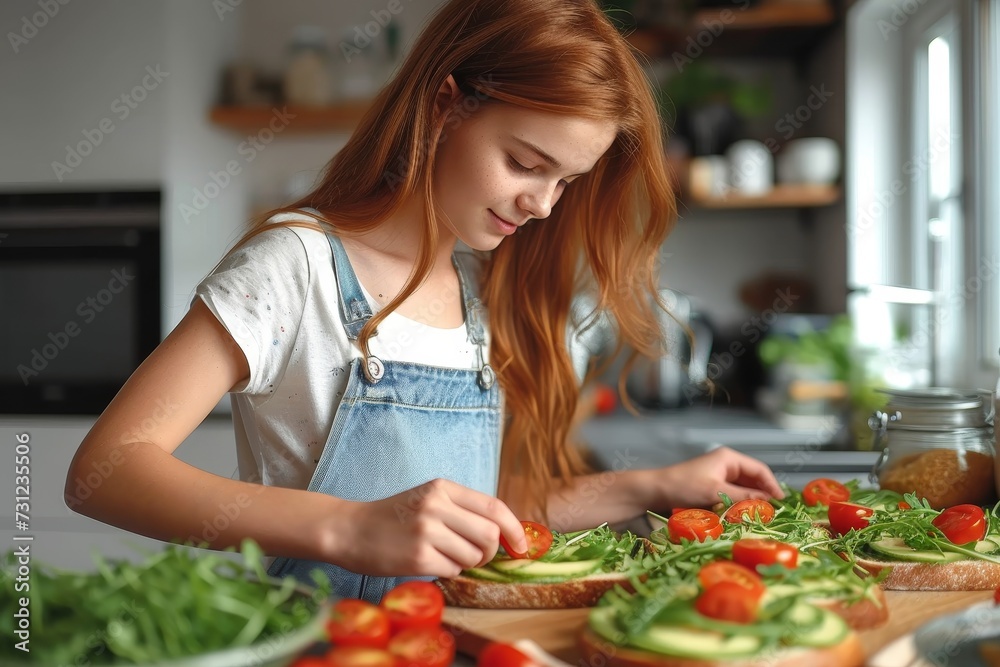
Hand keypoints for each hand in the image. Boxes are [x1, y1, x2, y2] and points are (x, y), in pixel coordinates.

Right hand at [326, 478, 527, 578]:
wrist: (349, 529)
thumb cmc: (393, 517)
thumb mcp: (428, 499)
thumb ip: (462, 510)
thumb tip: (503, 533)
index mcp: (443, 488)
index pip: (495, 507)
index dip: (515, 530)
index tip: (522, 547)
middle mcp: (437, 506)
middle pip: (490, 535)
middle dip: (490, 552)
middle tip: (474, 556)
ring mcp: (427, 531)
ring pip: (474, 556)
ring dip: (466, 563)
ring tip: (444, 556)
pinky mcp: (417, 557)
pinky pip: (453, 571)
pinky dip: (447, 571)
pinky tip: (428, 562)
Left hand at [656, 447, 784, 509]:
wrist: (655, 491)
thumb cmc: (683, 486)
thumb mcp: (715, 492)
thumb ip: (743, 497)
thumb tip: (768, 503)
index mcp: (729, 458)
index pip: (760, 470)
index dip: (772, 486)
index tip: (782, 503)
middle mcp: (726, 464)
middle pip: (753, 480)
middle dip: (763, 496)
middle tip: (774, 514)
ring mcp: (718, 476)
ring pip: (743, 490)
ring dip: (751, 502)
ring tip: (762, 517)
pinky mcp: (712, 487)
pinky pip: (732, 496)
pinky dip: (739, 505)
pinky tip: (743, 517)